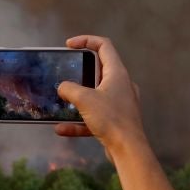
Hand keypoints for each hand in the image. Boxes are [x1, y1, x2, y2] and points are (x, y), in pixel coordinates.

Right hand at [55, 35, 144, 159]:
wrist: (128, 150)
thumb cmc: (111, 119)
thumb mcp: (84, 99)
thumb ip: (69, 89)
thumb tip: (62, 88)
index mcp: (117, 73)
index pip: (104, 46)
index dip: (86, 40)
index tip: (69, 45)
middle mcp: (121, 85)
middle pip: (99, 70)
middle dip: (80, 71)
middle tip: (65, 73)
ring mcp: (120, 103)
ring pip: (96, 94)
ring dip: (78, 98)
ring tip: (62, 100)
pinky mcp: (116, 121)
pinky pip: (94, 116)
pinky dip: (79, 121)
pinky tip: (61, 128)